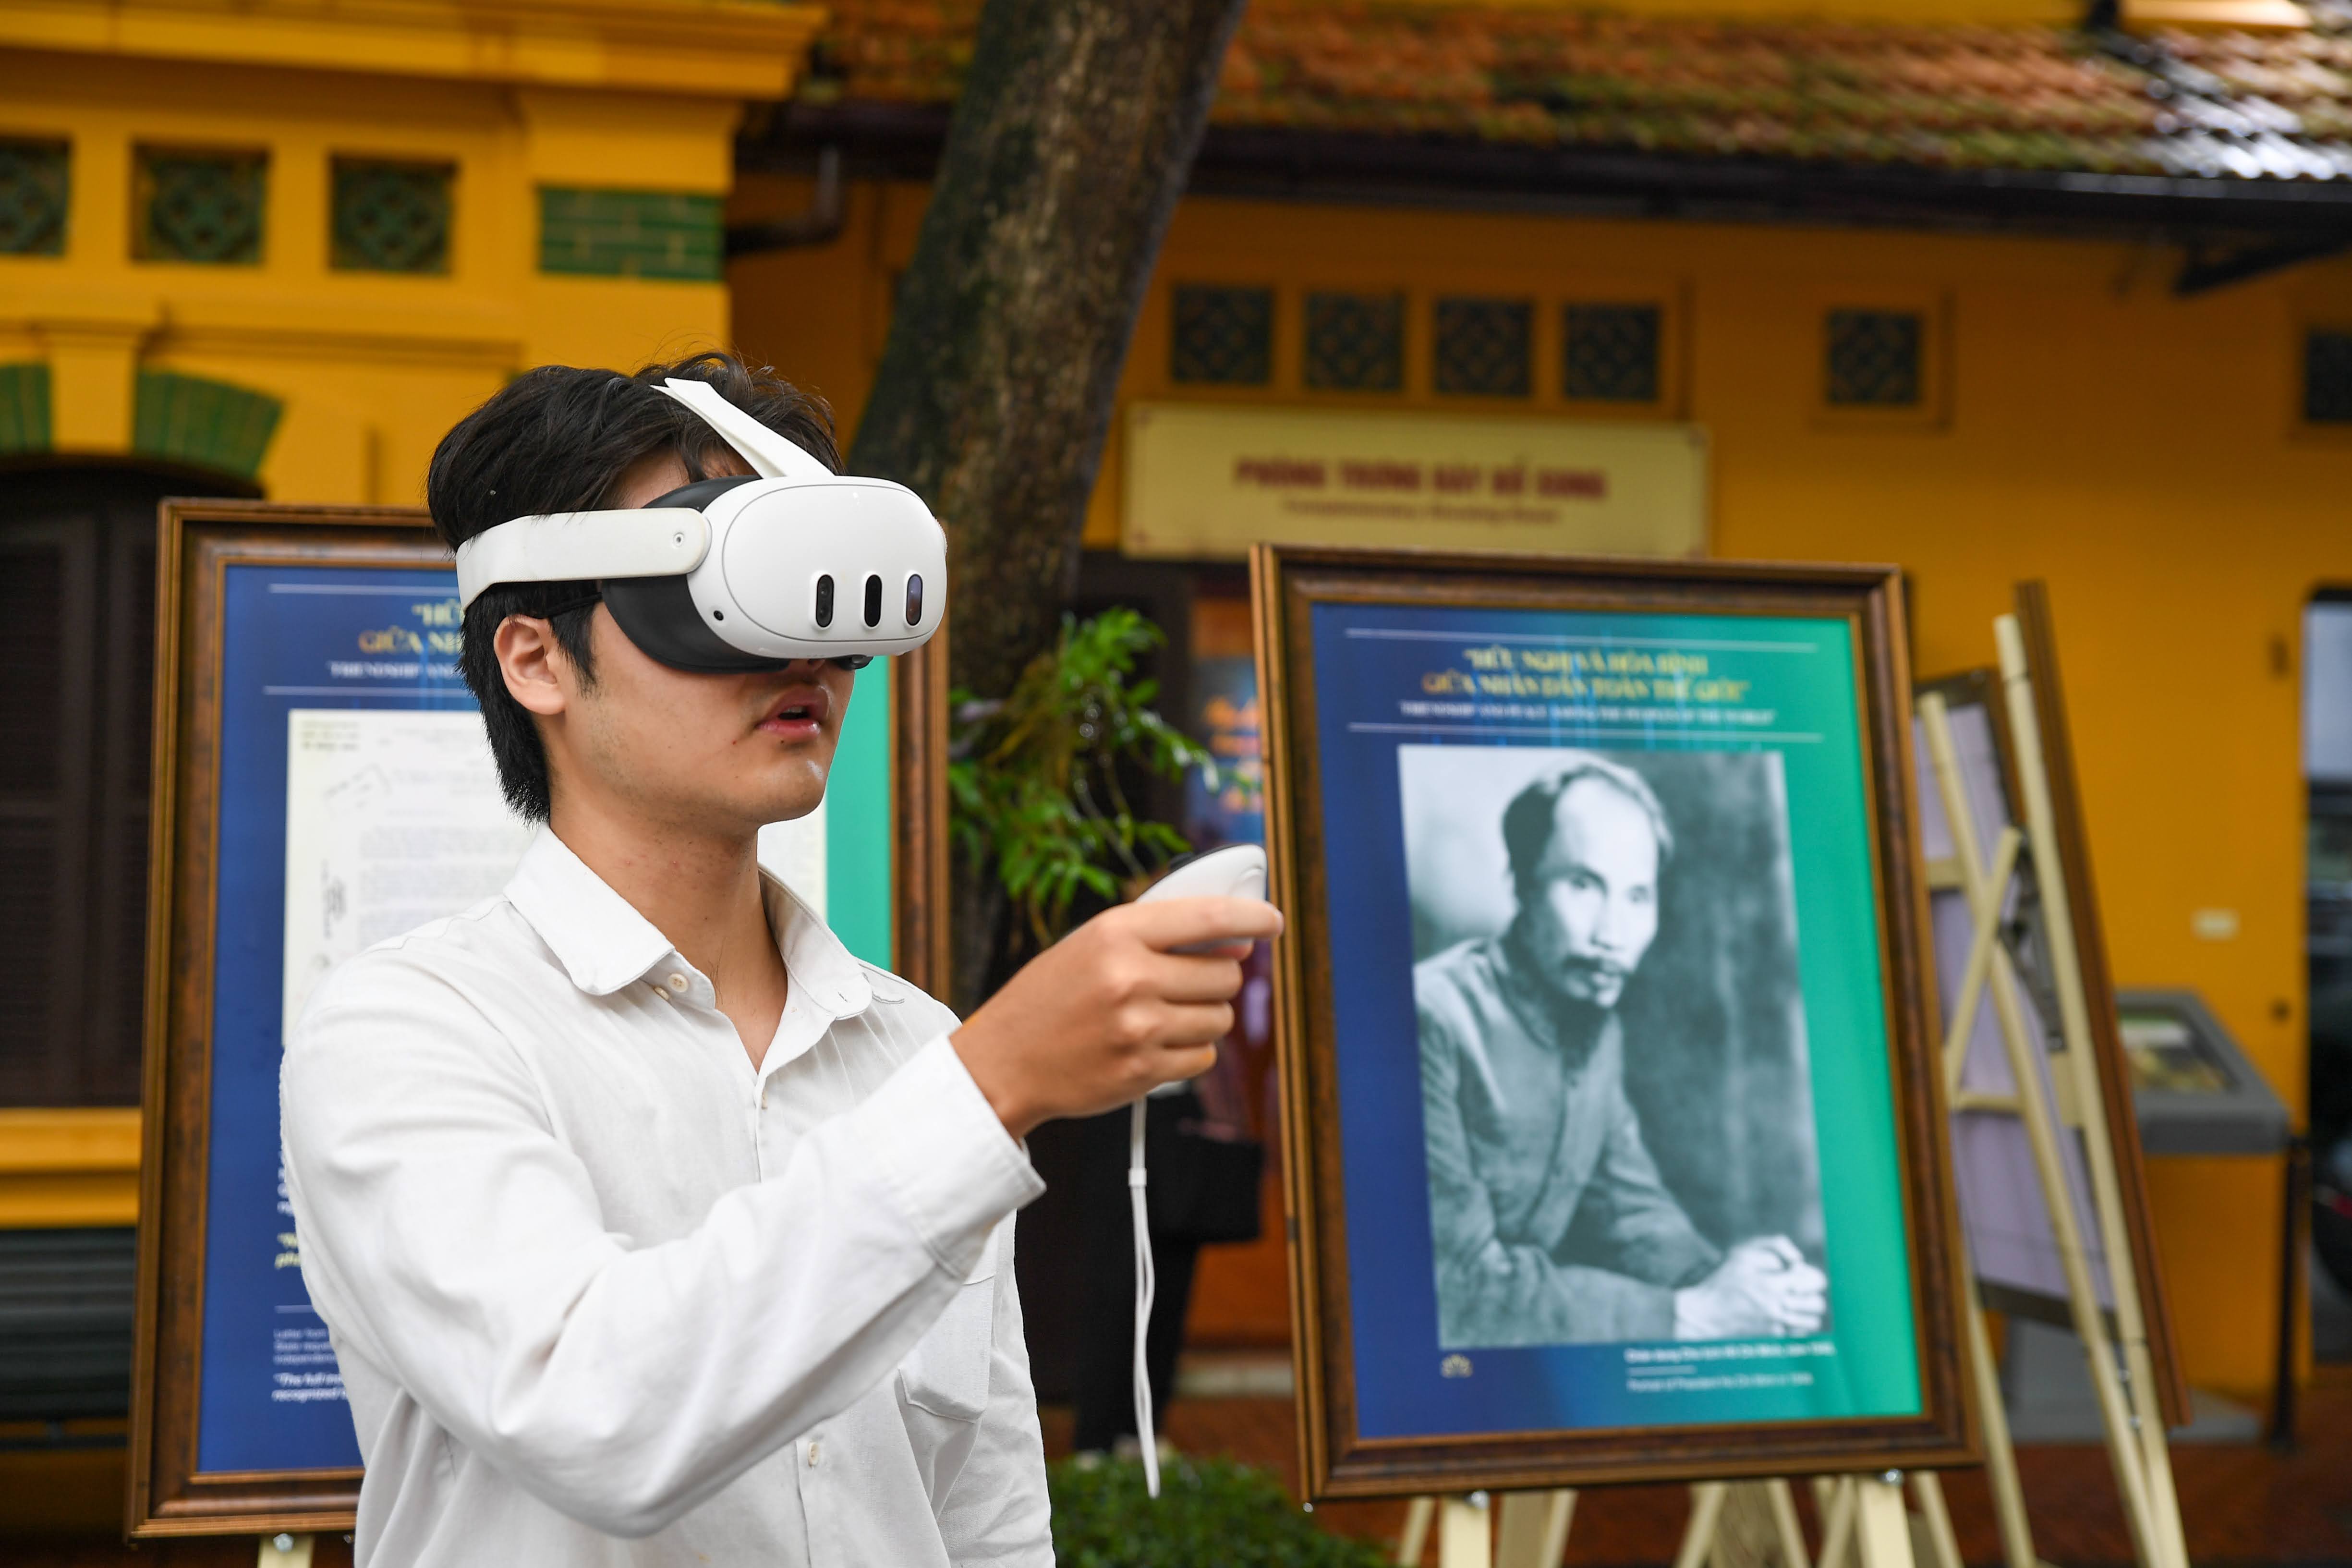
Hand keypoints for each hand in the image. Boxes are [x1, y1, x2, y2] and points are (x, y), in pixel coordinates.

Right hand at [950, 896, 1282, 1138]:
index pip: (1209, 917)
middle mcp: (1131, 978)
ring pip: (1220, 1018)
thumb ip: (1156, 935)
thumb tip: (1235, 941)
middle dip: (1219, 977)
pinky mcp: (1144, 1071)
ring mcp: (1139, 1028)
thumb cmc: (1051, 996)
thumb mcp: (1090, 944)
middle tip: (1189, 983)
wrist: (1004, 1062)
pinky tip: (1154, 1044)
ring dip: (1204, 1016)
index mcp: (1117, 933)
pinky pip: (1203, 1057)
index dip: (1252, 917)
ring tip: (1161, 1015)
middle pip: (1226, 974)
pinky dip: (1190, 1051)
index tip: (1272, 921)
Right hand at [1671, 1237, 1827, 1338]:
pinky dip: (1798, 1325)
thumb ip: (1775, 1246)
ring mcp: (1777, 1326)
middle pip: (1817, 1303)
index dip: (1810, 1274)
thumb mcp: (1742, 1252)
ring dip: (1807, 1311)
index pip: (1815, 1281)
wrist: (1703, 1314)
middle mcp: (1779, 1308)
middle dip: (1811, 1293)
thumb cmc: (1721, 1281)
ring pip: (1813, 1322)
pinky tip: (1785, 1315)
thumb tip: (1799, 1260)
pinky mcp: (1773, 1338)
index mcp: (1774, 1284)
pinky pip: (1801, 1334)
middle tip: (1796, 1287)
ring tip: (1792, 1302)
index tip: (1796, 1271)